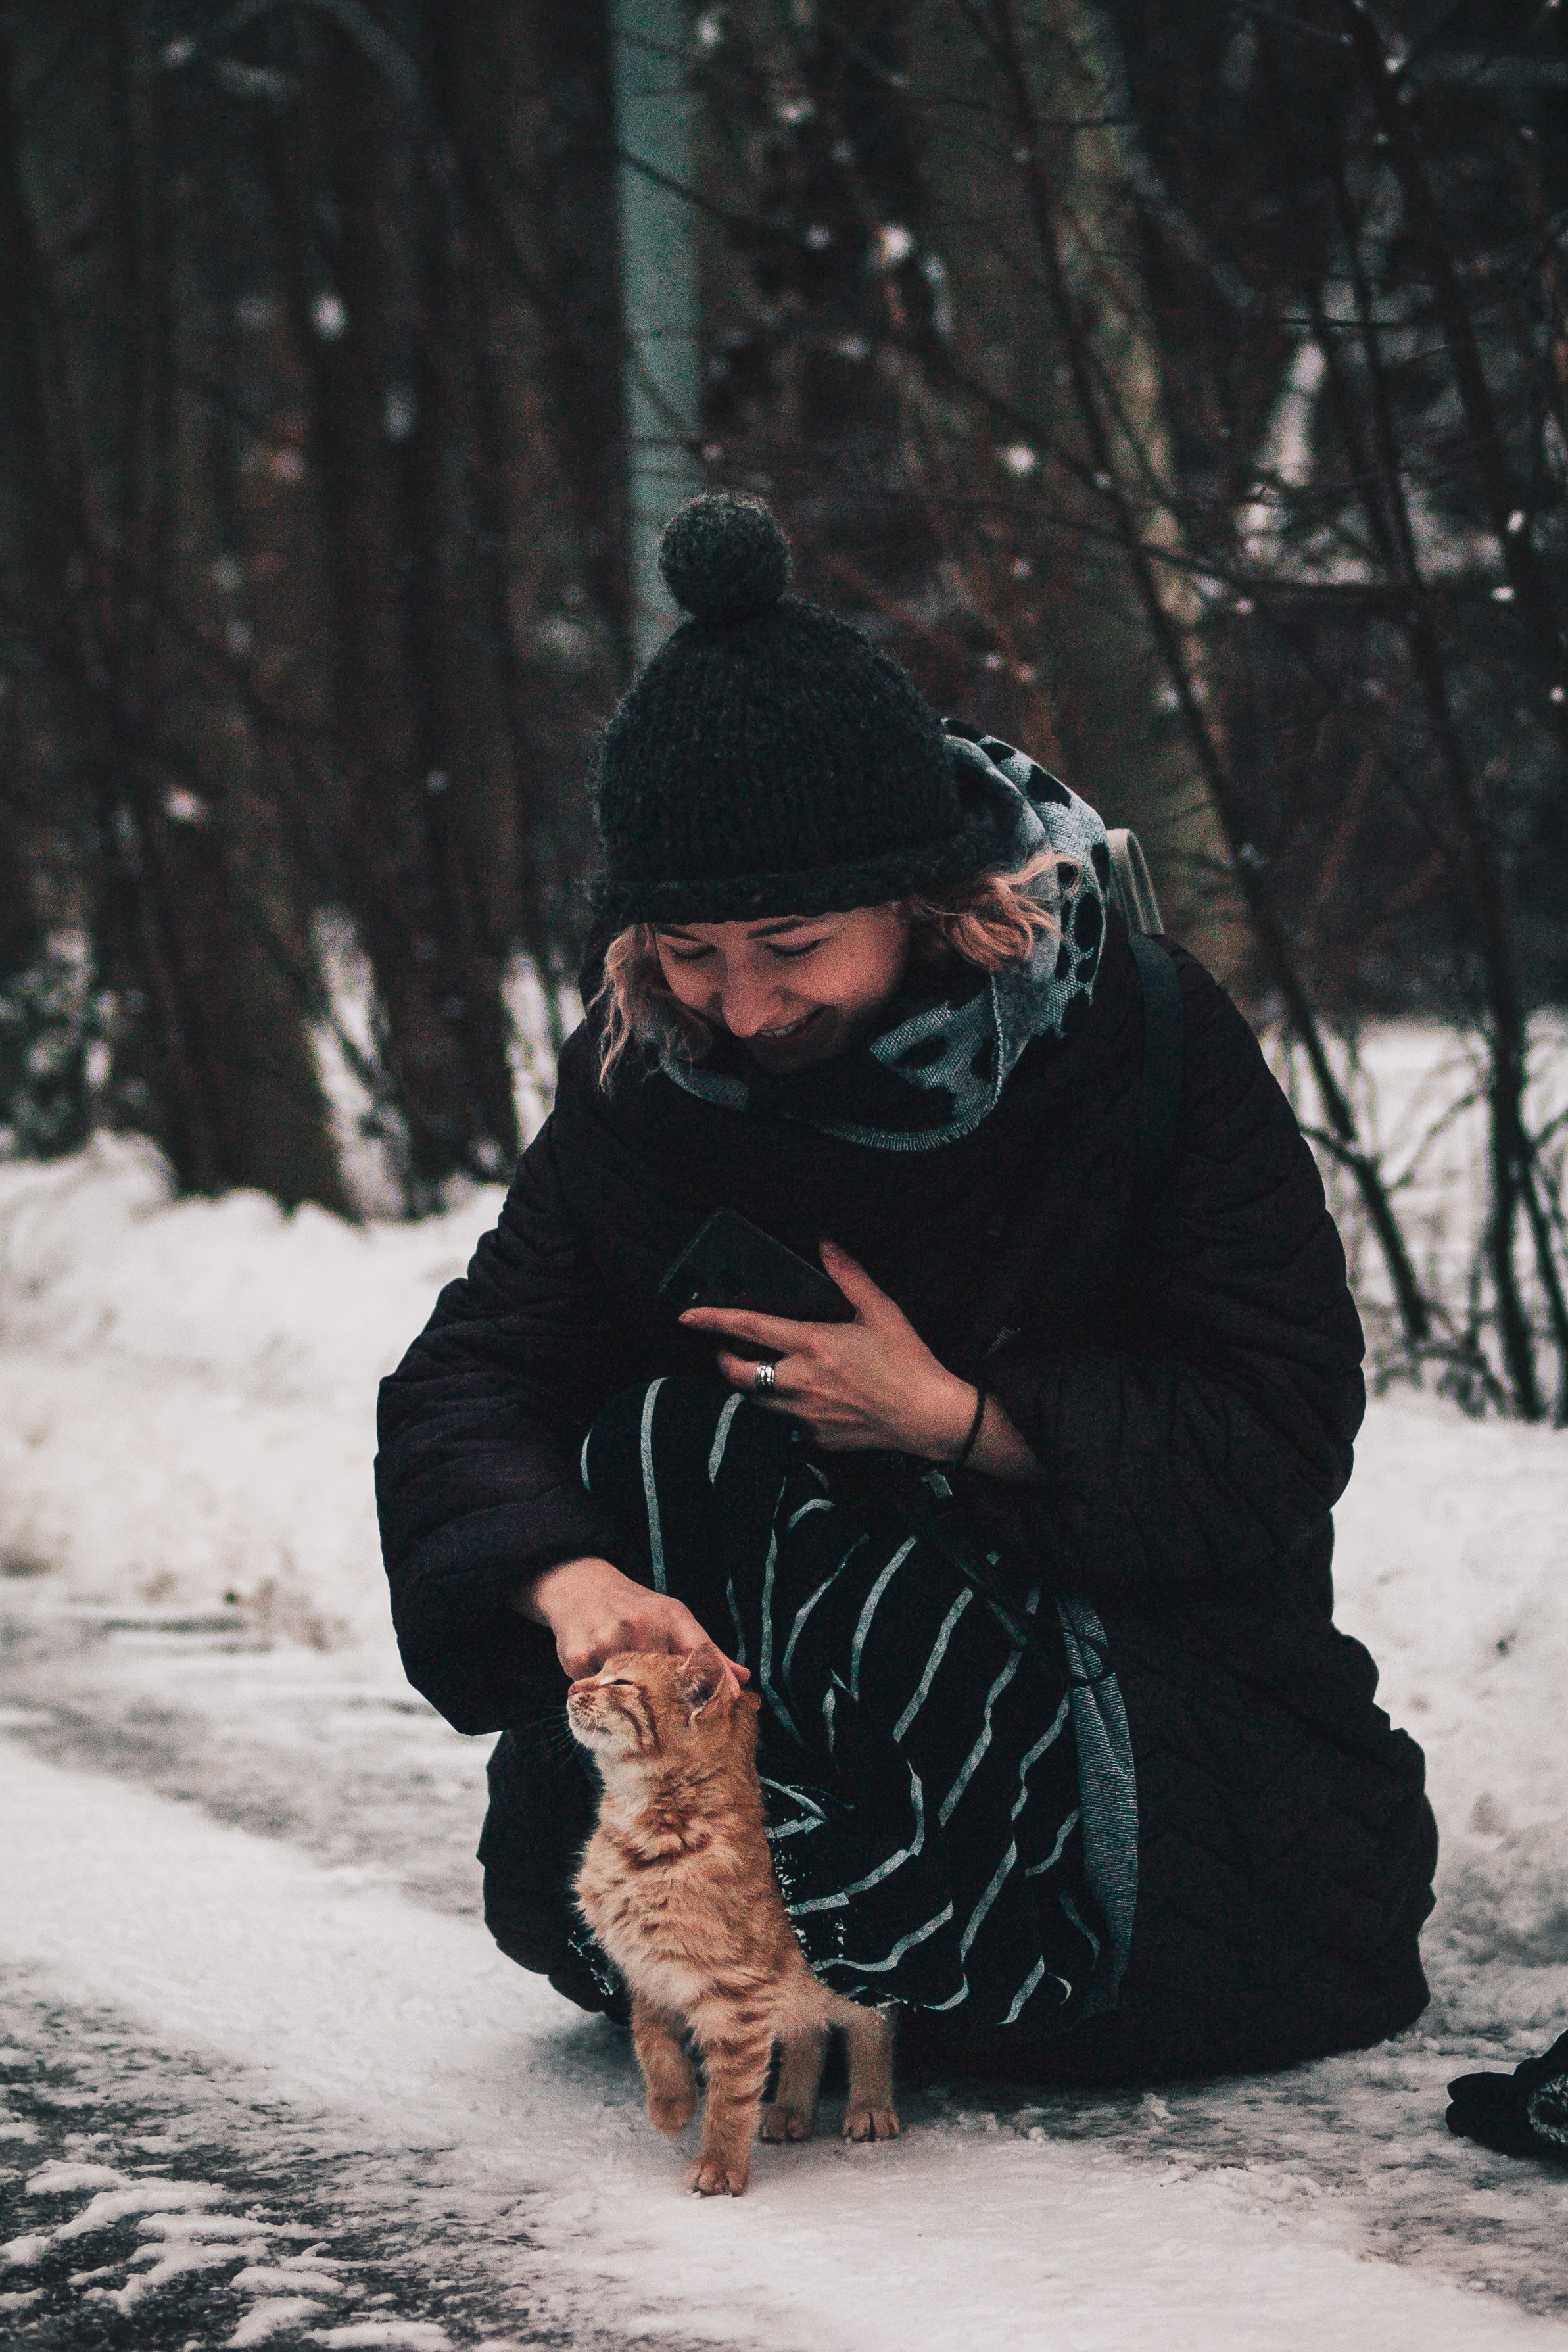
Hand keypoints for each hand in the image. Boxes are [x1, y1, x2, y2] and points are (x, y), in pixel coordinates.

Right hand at [519, 1556, 750, 1683]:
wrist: (581, 1586)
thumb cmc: (635, 1608)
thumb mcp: (673, 1617)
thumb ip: (706, 1650)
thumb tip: (743, 1680)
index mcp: (668, 1616)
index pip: (699, 1653)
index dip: (716, 1681)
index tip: (729, 1703)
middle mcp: (638, 1626)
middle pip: (663, 1683)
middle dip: (669, 1701)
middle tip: (668, 1711)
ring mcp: (606, 1641)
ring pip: (628, 1693)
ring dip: (630, 1699)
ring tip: (628, 1686)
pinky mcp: (579, 1657)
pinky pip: (598, 1693)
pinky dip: (602, 1693)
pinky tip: (600, 1673)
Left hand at [679, 1240, 977, 1456]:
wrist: (928, 1417)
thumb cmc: (908, 1362)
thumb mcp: (881, 1311)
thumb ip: (848, 1276)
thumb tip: (826, 1245)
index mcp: (813, 1345)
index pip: (749, 1329)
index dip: (713, 1320)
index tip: (688, 1316)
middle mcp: (802, 1381)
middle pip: (737, 1374)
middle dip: (724, 1359)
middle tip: (729, 1348)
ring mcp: (805, 1413)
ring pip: (757, 1400)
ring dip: (752, 1383)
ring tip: (766, 1368)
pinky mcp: (815, 1436)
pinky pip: (787, 1421)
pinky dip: (787, 1406)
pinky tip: (807, 1395)